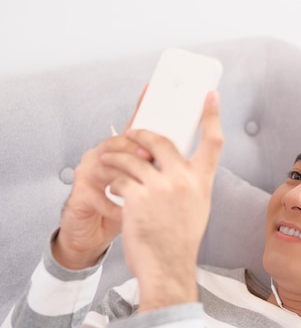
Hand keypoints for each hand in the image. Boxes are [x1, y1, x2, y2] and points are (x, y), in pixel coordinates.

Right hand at [52, 88, 149, 269]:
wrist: (94, 238)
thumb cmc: (125, 211)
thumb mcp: (149, 189)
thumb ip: (163, 171)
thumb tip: (192, 159)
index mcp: (125, 154)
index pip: (136, 127)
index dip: (142, 106)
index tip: (151, 88)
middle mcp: (105, 157)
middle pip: (121, 140)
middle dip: (138, 148)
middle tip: (151, 156)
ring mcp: (90, 173)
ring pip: (107, 163)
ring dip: (127, 175)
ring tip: (141, 184)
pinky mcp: (81, 195)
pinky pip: (99, 195)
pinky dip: (115, 205)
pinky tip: (126, 212)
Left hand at [101, 92, 222, 311]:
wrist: (167, 267)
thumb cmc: (179, 240)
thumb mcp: (196, 207)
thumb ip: (188, 182)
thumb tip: (171, 161)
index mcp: (202, 182)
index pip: (214, 142)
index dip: (212, 115)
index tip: (211, 95)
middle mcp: (185, 180)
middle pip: (161, 140)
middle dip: (142, 134)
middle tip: (133, 135)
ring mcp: (161, 187)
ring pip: (131, 155)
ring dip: (116, 156)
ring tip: (109, 161)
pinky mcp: (138, 196)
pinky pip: (118, 175)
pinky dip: (110, 179)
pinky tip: (111, 188)